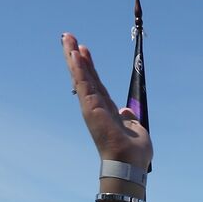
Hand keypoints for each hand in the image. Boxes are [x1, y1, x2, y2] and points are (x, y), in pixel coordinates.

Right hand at [61, 33, 151, 167]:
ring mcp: (92, 107)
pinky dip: (79, 69)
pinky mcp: (90, 108)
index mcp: (106, 111)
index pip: (96, 84)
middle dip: (77, 57)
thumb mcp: (135, 130)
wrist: (129, 164)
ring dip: (73, 57)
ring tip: (67, 38)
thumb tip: (125, 110)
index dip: (90, 67)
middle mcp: (96, 107)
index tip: (84, 51)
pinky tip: (74, 53)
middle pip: (85, 76)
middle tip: (68, 38)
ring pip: (81, 77)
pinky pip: (83, 83)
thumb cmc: (133, 153)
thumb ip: (129, 118)